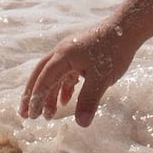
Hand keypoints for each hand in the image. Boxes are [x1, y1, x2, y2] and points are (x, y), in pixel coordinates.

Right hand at [18, 24, 136, 126]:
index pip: (44, 79)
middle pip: (40, 76)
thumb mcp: (101, 79)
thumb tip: (81, 123)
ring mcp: (70, 52)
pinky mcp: (79, 54)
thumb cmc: (114, 51)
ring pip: (53, 75)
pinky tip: (65, 101)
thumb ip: (89, 100)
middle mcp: (62, 52)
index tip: (31, 115)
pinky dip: (63, 88)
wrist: (126, 29)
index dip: (36, 98)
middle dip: (32, 96)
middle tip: (25, 114)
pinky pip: (65, 73)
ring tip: (48, 114)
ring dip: (49, 94)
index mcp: (63, 56)